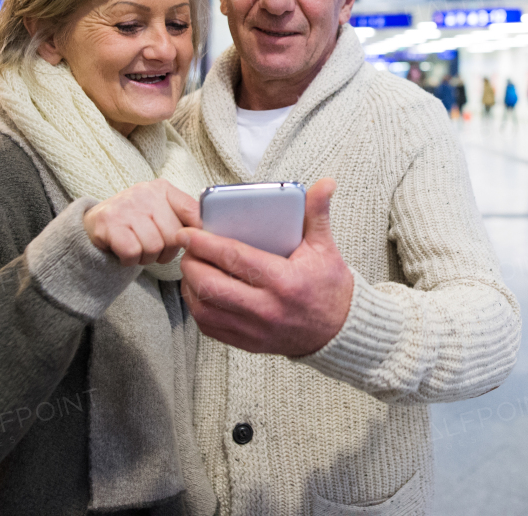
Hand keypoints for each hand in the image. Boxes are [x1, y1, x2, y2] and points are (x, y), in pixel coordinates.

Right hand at [83, 179, 198, 266]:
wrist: (96, 221)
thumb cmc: (136, 220)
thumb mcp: (161, 210)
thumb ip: (184, 216)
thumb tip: (210, 232)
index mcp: (162, 189)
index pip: (192, 210)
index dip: (198, 233)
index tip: (195, 244)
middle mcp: (145, 193)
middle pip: (173, 236)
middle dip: (167, 251)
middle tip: (155, 250)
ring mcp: (125, 207)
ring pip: (153, 247)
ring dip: (147, 257)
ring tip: (139, 249)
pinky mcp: (108, 223)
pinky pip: (132, 252)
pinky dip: (130, 260)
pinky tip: (126, 253)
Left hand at [179, 178, 353, 356]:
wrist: (340, 331)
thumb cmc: (330, 287)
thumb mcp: (325, 248)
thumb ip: (317, 213)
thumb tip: (324, 183)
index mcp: (284, 281)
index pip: (234, 258)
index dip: (205, 243)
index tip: (188, 232)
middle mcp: (267, 308)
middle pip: (211, 285)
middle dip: (191, 264)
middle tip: (187, 248)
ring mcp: (256, 329)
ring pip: (205, 309)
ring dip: (190, 287)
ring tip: (192, 268)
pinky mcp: (249, 343)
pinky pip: (211, 327)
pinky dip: (198, 308)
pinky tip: (199, 292)